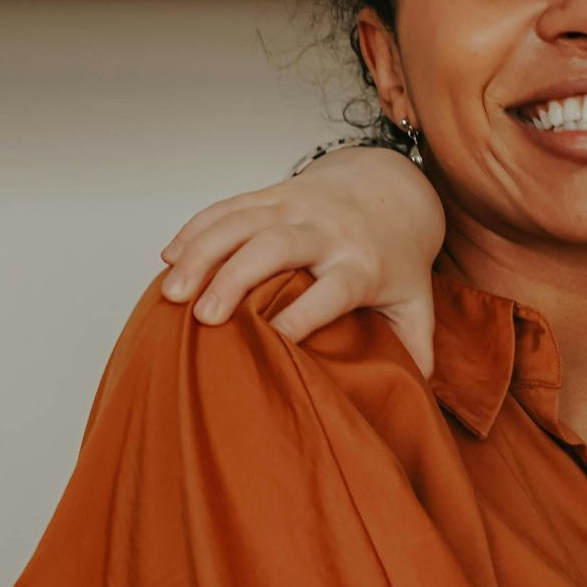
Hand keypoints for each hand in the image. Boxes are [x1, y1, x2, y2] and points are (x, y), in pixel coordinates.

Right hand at [159, 144, 445, 367]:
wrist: (390, 189)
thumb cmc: (395, 259)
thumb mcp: (417, 303)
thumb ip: (416, 349)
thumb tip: (412, 397)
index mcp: (363, 264)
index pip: (333, 289)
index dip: (306, 313)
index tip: (274, 340)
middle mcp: (327, 231)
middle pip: (277, 247)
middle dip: (237, 278)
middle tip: (205, 316)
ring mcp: (295, 207)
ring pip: (242, 222)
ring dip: (203, 253)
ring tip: (172, 292)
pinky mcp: (270, 194)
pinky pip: (226, 207)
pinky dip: (195, 230)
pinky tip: (169, 258)